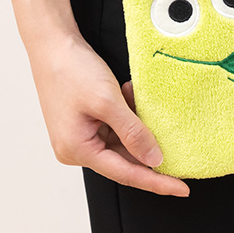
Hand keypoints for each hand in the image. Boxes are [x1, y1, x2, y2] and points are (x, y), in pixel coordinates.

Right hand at [27, 31, 189, 196]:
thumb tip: (154, 159)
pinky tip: (126, 92)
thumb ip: (133, 133)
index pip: (126, 174)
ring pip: (121, 139)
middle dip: (145, 140)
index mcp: (77, 150)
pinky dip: (126, 112)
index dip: (157, 182)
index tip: (182, 189)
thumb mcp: (107, 102)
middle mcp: (76, 147)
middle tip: (171, 135)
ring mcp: (79, 133)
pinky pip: (114, 125)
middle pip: (123, 157)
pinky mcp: (84, 119)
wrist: (51, 43)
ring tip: (133, 96)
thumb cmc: (71, 70)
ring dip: (135, 121)